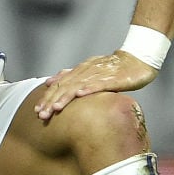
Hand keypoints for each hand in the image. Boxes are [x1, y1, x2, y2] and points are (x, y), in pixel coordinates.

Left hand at [34, 51, 157, 119]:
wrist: (136, 59)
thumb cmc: (112, 68)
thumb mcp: (88, 72)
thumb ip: (70, 76)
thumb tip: (51, 81)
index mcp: (79, 71)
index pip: (59, 85)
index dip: (47, 97)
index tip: (37, 110)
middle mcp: (85, 72)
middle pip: (65, 87)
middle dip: (52, 101)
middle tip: (42, 115)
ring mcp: (98, 74)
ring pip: (78, 86)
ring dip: (66, 97)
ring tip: (56, 108)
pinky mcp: (112, 77)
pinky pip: (99, 83)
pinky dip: (89, 88)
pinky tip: (80, 95)